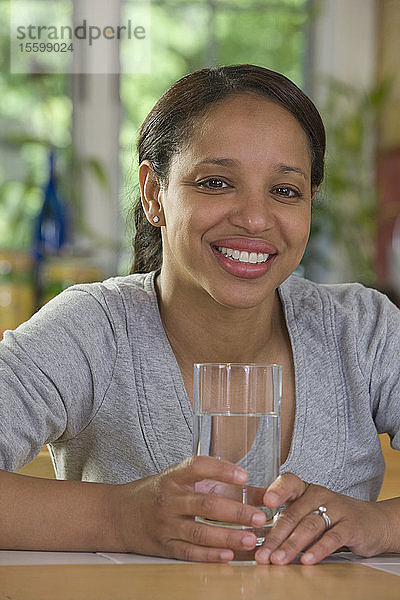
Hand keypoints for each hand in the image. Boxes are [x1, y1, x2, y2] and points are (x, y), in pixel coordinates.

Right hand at [110, 456, 266, 561]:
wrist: (119, 514)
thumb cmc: (156, 493)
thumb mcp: (179, 479)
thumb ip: (215, 482)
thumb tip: (258, 490)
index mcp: (173, 477)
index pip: (198, 467)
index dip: (222, 470)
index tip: (244, 476)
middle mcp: (169, 499)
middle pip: (206, 504)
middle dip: (236, 511)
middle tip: (259, 516)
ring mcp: (166, 524)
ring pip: (200, 532)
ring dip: (229, 536)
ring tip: (251, 538)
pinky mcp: (165, 546)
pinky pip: (190, 552)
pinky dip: (211, 555)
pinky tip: (229, 555)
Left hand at [254, 473, 391, 564]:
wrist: (373, 522)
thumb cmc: (334, 517)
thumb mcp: (310, 511)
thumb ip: (289, 519)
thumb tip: (259, 538)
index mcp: (306, 490)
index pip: (288, 483)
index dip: (277, 491)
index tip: (265, 502)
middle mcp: (319, 495)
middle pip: (294, 514)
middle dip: (276, 536)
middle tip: (263, 554)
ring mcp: (336, 509)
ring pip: (309, 526)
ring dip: (292, 545)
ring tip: (279, 560)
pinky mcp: (351, 526)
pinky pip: (332, 538)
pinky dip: (318, 550)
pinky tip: (307, 560)